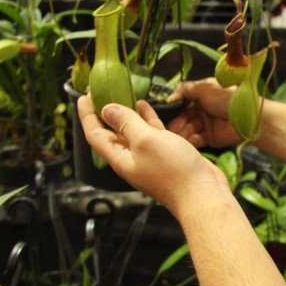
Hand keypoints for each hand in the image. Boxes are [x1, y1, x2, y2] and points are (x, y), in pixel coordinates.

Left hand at [77, 95, 229, 213]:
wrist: (202, 193)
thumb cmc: (173, 169)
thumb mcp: (146, 141)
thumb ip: (126, 123)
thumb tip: (107, 109)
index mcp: (120, 158)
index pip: (95, 134)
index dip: (87, 115)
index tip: (83, 96)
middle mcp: (131, 158)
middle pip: (111, 133)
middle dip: (104, 112)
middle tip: (102, 91)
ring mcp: (149, 157)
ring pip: (132, 131)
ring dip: (126, 113)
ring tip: (122, 93)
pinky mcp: (165, 154)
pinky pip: (150, 133)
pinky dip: (146, 119)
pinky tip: (145, 105)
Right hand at [166, 78, 240, 147]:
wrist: (247, 116)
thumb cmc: (225, 98)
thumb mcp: (204, 88)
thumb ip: (184, 90)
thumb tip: (169, 98)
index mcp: (201, 96)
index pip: (183, 102)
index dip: (174, 108)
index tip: (163, 113)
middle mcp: (202, 109)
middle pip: (184, 117)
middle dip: (176, 123)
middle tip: (166, 130)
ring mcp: (206, 124)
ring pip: (189, 129)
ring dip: (181, 133)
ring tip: (173, 138)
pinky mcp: (211, 138)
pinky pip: (197, 139)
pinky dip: (191, 140)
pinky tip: (185, 142)